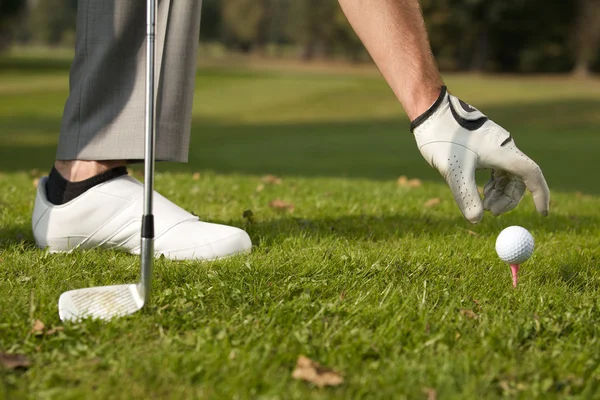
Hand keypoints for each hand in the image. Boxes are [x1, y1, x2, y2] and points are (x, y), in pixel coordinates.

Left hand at [411, 86, 549, 222]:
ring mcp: (493, 145)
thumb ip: (467, 196)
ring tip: (484, 204)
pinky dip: (492, 182)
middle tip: (491, 212)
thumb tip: (476, 220)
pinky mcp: (482, 144)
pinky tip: (480, 191)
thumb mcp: (454, 171)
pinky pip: (496, 168)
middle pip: (518, 178)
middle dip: (508, 198)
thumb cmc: (444, 139)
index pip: (531, 174)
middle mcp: (503, 146)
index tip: (542, 214)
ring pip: (506, 174)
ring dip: (499, 192)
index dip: (540, 194)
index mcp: (503, 151)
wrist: (431, 112)